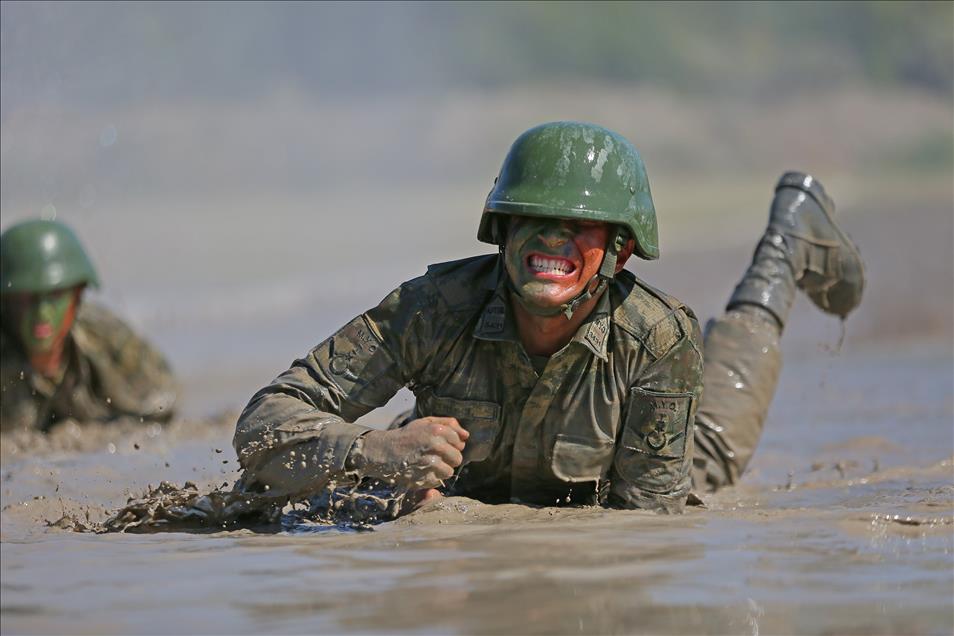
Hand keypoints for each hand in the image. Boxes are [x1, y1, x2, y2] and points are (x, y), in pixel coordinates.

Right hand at [352, 417, 468, 488]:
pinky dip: (432, 478)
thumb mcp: (425, 423)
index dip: (453, 445)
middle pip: (457, 458)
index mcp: (436, 430)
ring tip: (428, 464)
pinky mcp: (423, 477)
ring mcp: (429, 462)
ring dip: (441, 470)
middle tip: (435, 456)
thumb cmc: (406, 436)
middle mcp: (435, 444)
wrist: (383, 451)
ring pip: (449, 472)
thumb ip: (448, 424)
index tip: (441, 445)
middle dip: (449, 459)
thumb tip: (466, 435)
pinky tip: (422, 471)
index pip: (460, 441)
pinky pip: (438, 481)